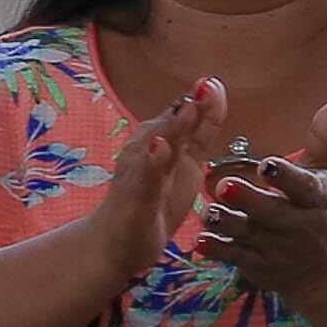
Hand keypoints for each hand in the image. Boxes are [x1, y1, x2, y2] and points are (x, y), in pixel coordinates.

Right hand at [83, 78, 229, 281]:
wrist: (112, 244)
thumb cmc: (149, 203)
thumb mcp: (183, 165)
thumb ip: (196, 134)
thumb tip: (211, 100)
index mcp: (161, 143)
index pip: (186, 118)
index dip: (203, 101)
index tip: (214, 82)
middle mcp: (145, 152)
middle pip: (169, 125)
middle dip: (188, 106)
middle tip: (207, 84)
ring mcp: (137, 175)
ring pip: (156, 146)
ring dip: (171, 126)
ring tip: (187, 108)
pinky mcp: (133, 199)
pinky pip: (143, 179)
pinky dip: (151, 163)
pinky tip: (158, 148)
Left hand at [203, 97, 326, 303]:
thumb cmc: (323, 208)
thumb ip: (326, 135)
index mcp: (317, 199)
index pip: (304, 187)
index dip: (286, 176)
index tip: (267, 163)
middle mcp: (299, 226)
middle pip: (273, 214)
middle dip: (250, 201)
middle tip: (225, 185)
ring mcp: (278, 249)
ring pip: (250, 237)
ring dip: (228, 224)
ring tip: (209, 213)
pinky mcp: (259, 266)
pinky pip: (237, 259)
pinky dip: (219, 251)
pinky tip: (201, 242)